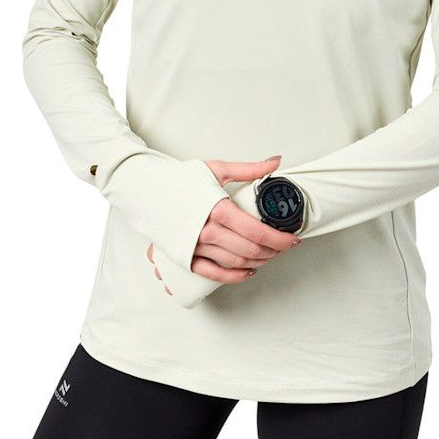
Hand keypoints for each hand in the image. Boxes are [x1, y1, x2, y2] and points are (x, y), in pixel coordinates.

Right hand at [146, 155, 300, 292]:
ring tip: (270, 254)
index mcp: (218, 209)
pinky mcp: (186, 258)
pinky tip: (248, 271)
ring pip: (237, 261)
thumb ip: (249, 169)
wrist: (146, 190)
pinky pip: (215, 274)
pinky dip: (235, 276)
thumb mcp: (216, 169)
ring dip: (259, 261)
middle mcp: (207, 232)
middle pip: (251, 250)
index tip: (292, 239)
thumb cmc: (179, 179)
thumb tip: (275, 162)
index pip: (258, 232)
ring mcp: (196, 248)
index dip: (279, 239)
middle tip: (283, 245)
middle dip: (273, 250)